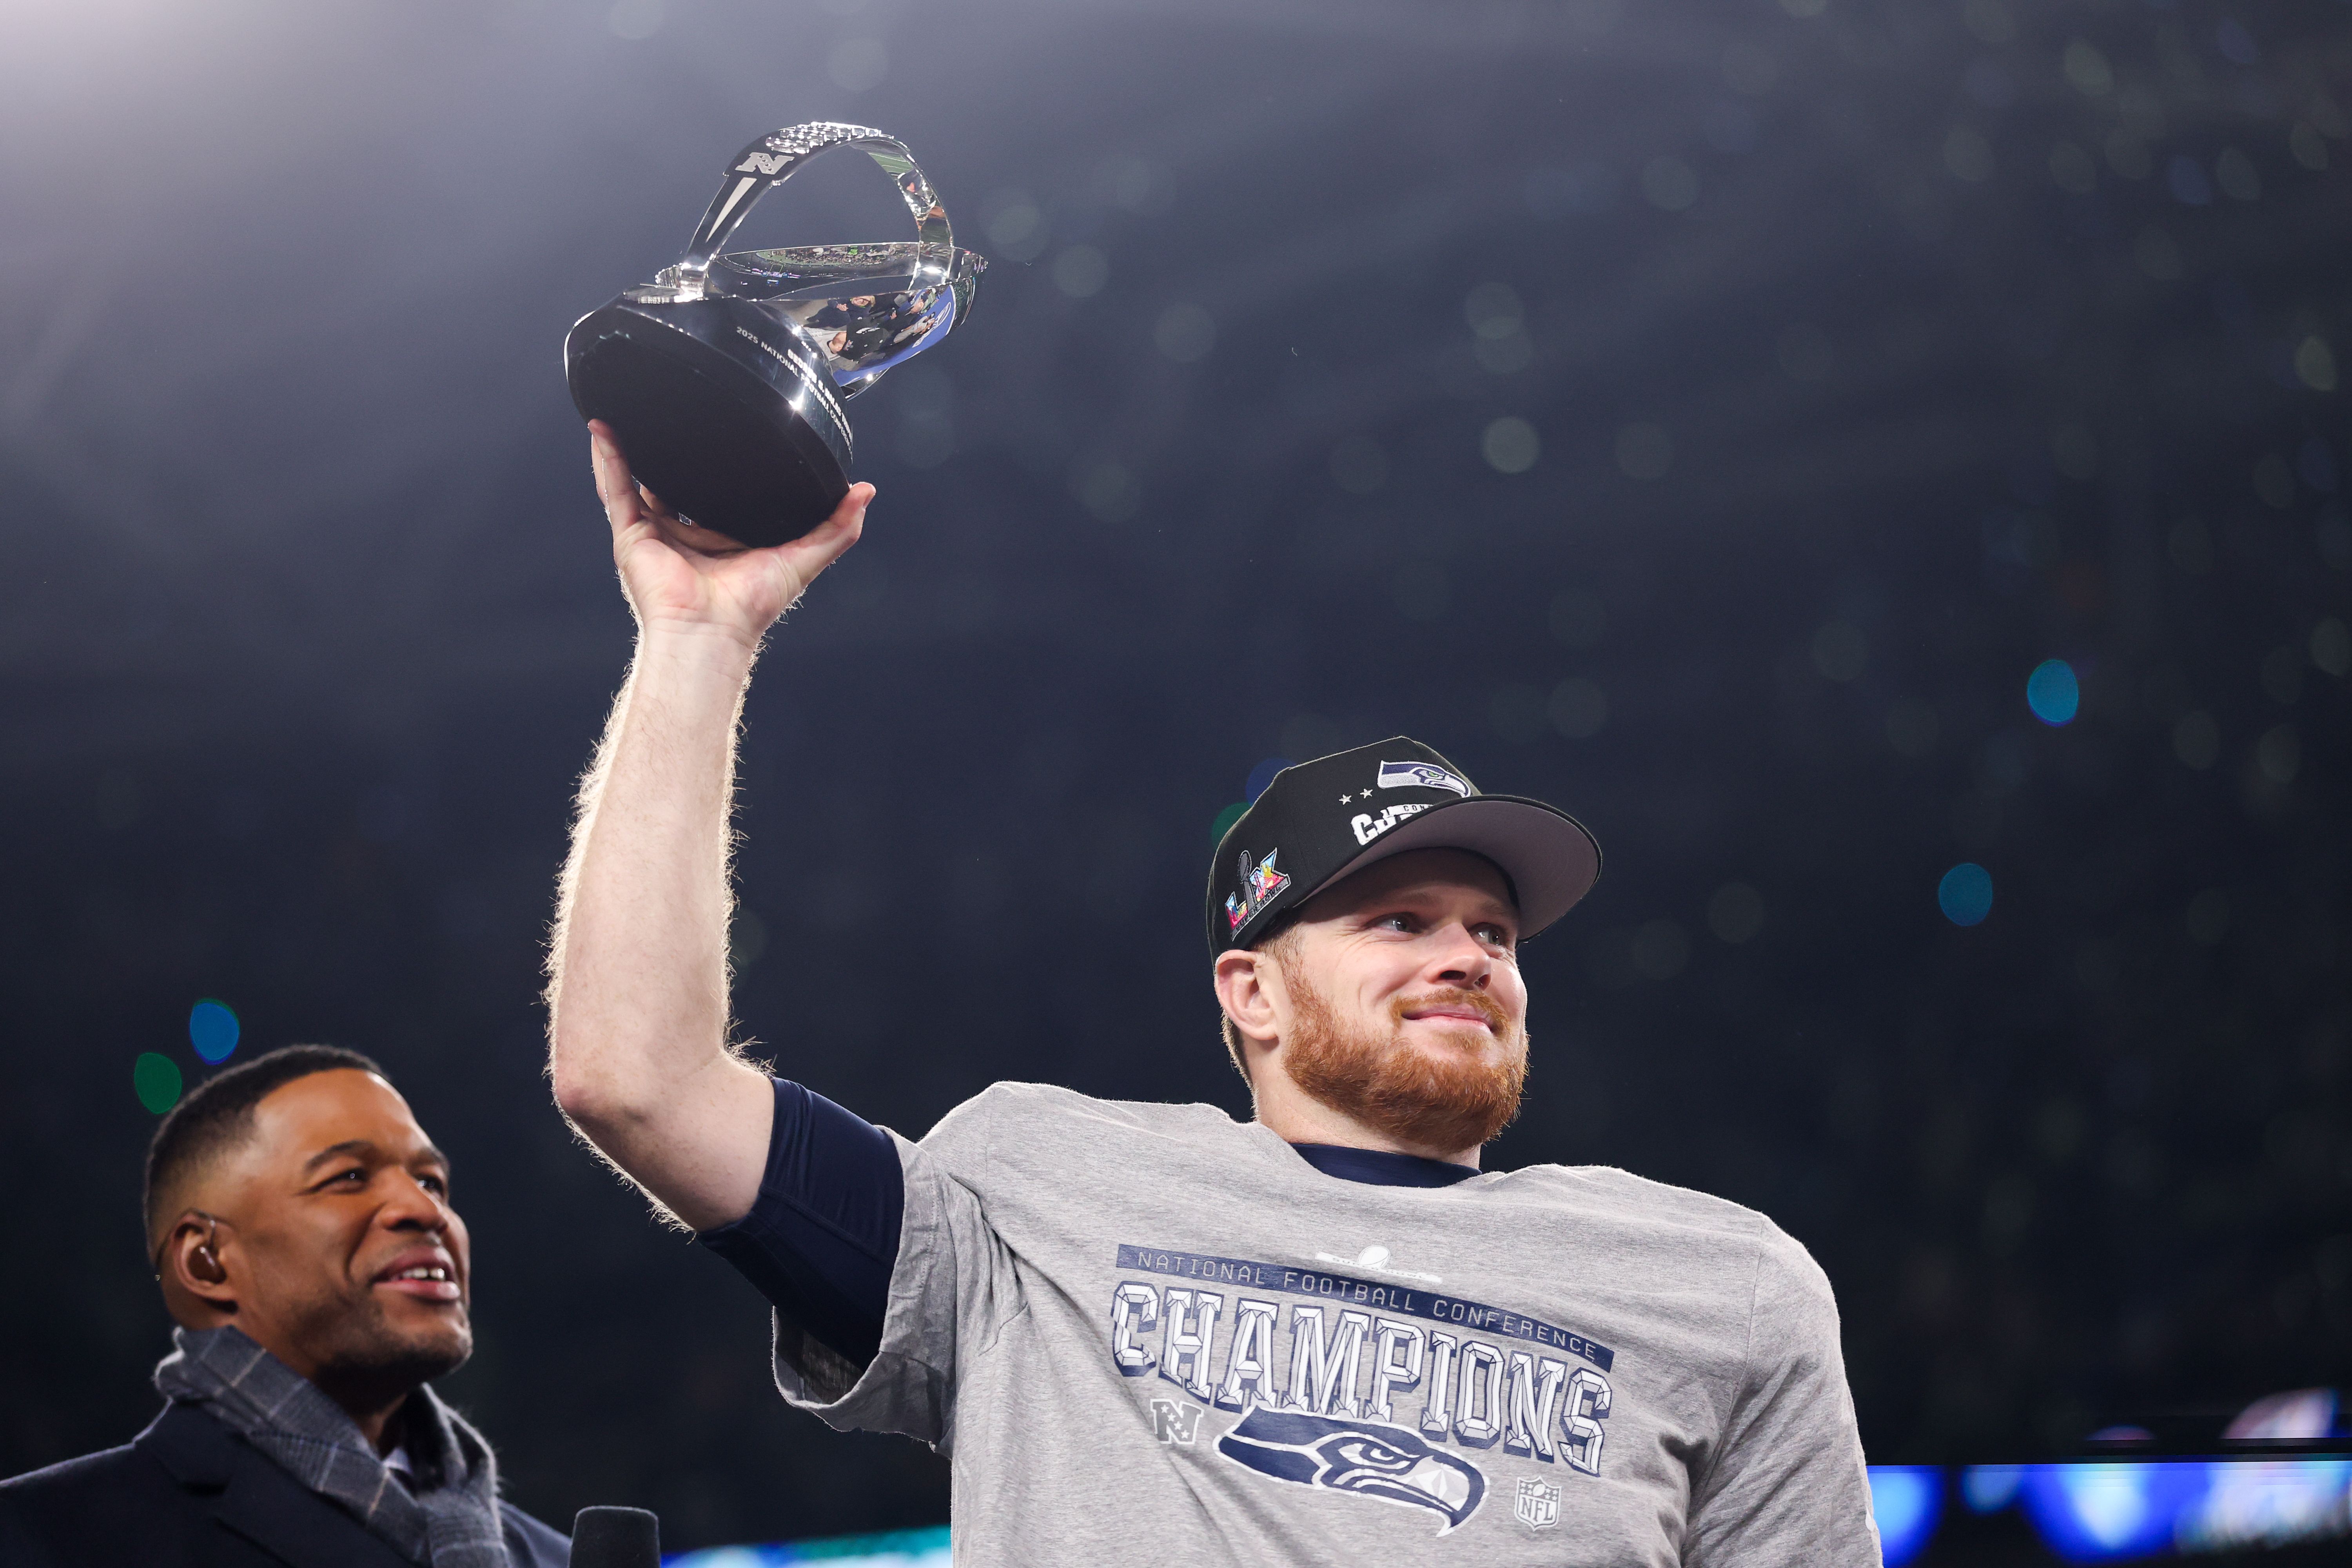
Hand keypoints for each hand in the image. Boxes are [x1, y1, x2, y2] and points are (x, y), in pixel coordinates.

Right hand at [588, 420, 872, 650]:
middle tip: (681, 411)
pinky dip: (606, 459)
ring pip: (639, 479)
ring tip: (634, 406)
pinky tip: (603, 428)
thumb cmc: (751, 607)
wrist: (711, 631)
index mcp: (722, 535)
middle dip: (676, 452)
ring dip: (633, 446)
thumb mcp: (805, 557)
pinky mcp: (631, 535)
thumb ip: (837, 527)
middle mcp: (686, 533)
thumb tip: (865, 492)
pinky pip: (614, 489)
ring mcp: (656, 532)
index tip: (730, 431)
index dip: (723, 465)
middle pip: (677, 482)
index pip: (720, 491)